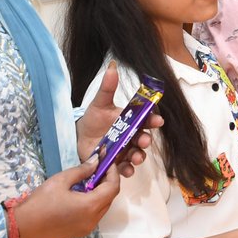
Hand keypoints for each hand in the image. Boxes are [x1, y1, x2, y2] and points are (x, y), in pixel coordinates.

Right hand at [15, 159, 120, 237]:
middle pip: (109, 198)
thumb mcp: (61, 180)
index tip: (108, 162)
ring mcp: (87, 228)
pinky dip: (92, 204)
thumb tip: (97, 160)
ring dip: (100, 194)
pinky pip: (93, 216)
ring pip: (102, 208)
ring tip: (88, 180)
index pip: (113, 187)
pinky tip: (80, 195)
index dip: (113, 173)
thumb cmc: (40, 202)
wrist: (22, 226)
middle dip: (107, 182)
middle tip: (98, 169)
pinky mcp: (80, 233)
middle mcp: (93, 220)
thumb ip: (82, 170)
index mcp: (90, 206)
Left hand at [76, 63, 159, 177]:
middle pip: (143, 139)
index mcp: (131, 120)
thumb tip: (112, 67)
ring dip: (139, 157)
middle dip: (145, 141)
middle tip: (144, 142)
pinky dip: (126, 170)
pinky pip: (125, 168)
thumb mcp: (100, 103)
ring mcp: (125, 150)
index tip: (157, 121)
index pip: (146, 120)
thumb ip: (107, 88)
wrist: (79, 136)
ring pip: (137, 155)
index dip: (153, 121)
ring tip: (136, 158)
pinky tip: (125, 170)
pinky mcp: (116, 163)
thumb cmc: (94, 118)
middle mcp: (131, 136)